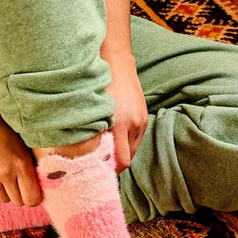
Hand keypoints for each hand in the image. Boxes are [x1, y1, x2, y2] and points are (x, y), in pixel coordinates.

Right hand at [0, 99, 41, 206]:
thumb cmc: (3, 131)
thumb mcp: (23, 147)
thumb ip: (29, 170)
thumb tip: (36, 193)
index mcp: (22, 164)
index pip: (32, 199)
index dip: (32, 198)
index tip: (30, 193)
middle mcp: (5, 172)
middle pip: (18, 201)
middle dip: (19, 195)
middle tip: (16, 183)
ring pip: (3, 198)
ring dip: (5, 191)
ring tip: (2, 174)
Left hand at [105, 55, 148, 173]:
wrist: (118, 67)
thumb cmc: (100, 88)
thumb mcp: (94, 112)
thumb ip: (95, 134)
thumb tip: (93, 156)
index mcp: (119, 124)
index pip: (122, 160)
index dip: (113, 169)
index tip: (101, 170)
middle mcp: (133, 124)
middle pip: (128, 157)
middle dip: (116, 162)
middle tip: (102, 162)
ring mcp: (141, 122)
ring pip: (132, 149)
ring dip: (122, 151)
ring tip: (109, 147)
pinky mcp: (144, 119)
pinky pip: (136, 139)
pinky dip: (127, 141)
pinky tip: (117, 136)